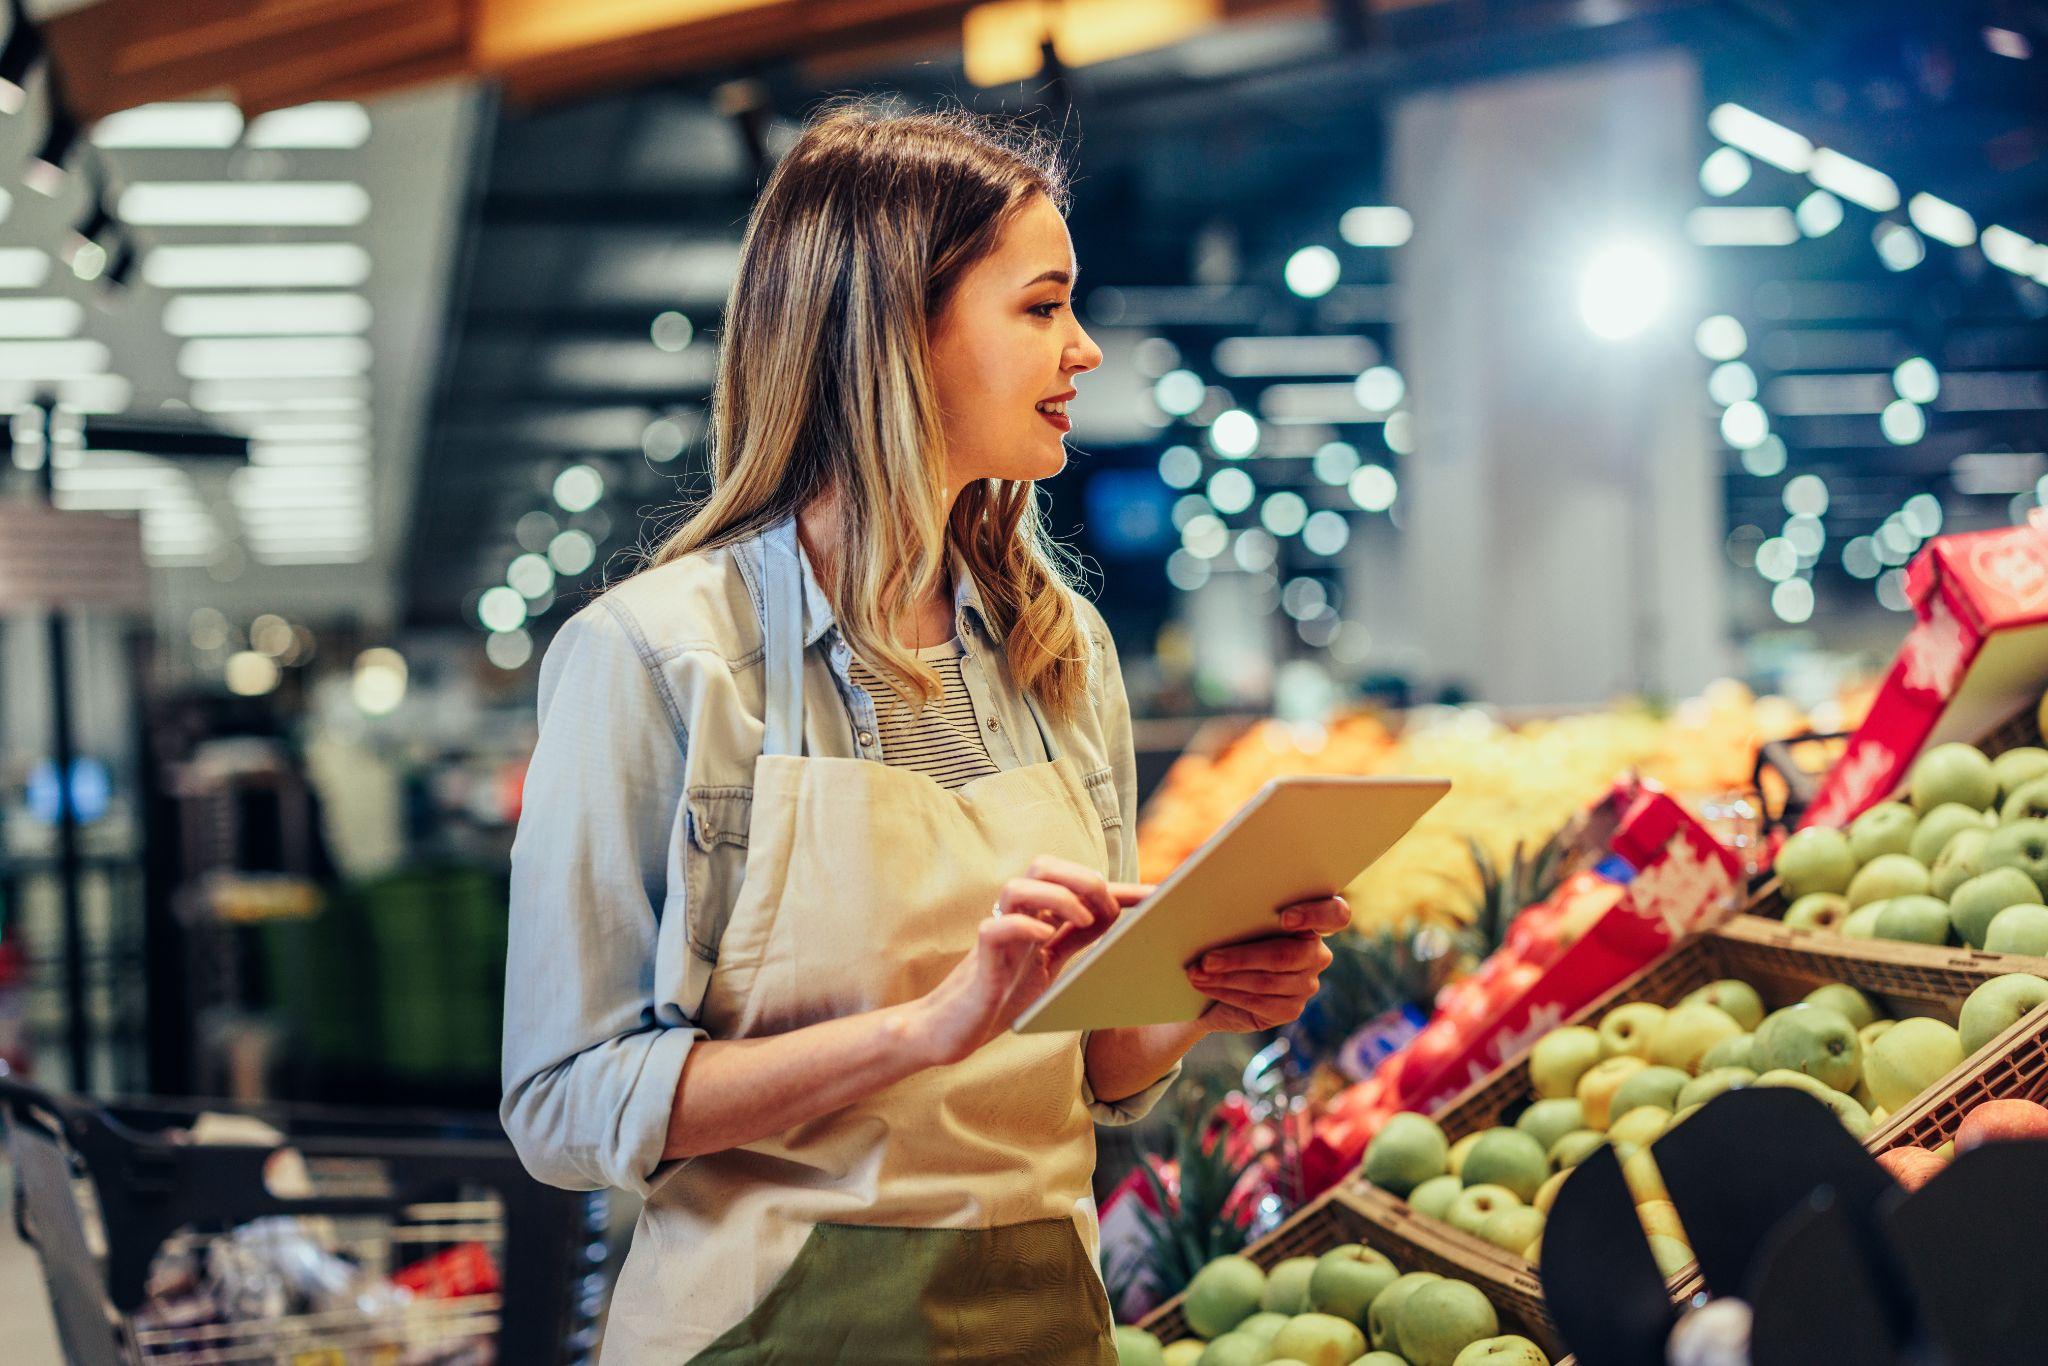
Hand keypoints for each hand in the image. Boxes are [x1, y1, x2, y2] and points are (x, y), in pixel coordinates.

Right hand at [915, 856, 1149, 1065]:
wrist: (954, 1029)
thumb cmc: (1003, 996)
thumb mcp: (1051, 968)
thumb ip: (1078, 942)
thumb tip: (1125, 929)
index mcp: (1037, 918)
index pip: (1080, 890)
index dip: (1121, 889)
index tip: (1160, 896)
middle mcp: (1016, 917)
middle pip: (1044, 866)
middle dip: (1082, 879)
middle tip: (1109, 910)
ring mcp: (996, 934)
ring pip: (1018, 887)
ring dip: (1057, 897)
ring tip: (1085, 921)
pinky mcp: (979, 959)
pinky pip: (996, 928)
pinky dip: (1024, 927)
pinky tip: (1045, 940)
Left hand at [1185, 895, 1348, 1034]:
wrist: (1215, 984)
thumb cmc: (1226, 939)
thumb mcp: (1232, 919)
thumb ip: (1236, 907)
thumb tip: (1205, 901)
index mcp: (1311, 919)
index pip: (1335, 914)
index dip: (1316, 914)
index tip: (1285, 918)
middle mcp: (1316, 953)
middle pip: (1287, 955)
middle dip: (1242, 957)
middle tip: (1207, 959)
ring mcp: (1307, 984)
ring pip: (1266, 981)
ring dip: (1225, 977)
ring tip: (1196, 973)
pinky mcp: (1291, 1009)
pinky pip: (1258, 1001)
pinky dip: (1227, 993)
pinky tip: (1205, 986)